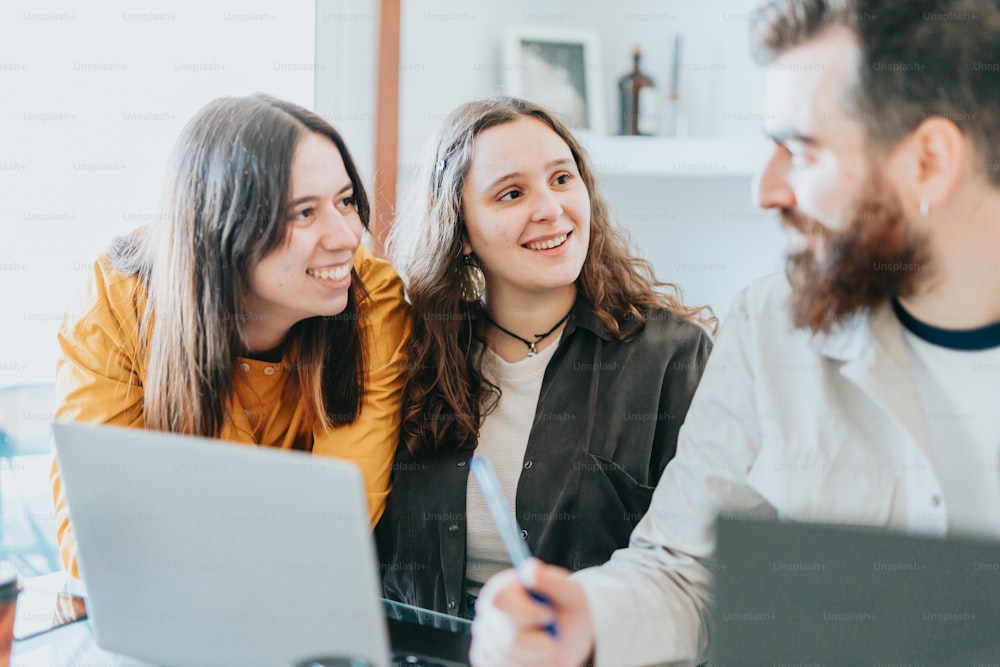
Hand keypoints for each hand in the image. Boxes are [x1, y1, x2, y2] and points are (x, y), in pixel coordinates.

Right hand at [470, 559, 594, 666]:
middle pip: (507, 641)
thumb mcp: (570, 593)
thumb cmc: (567, 612)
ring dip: (536, 660)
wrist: (566, 637)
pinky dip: (527, 666)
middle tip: (553, 637)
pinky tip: (534, 658)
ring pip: (507, 660)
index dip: (527, 613)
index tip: (548, 616)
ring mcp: (484, 636)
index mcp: (503, 587)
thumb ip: (552, 581)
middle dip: (539, 645)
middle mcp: (488, 611)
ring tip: (546, 647)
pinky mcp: (485, 657)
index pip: (500, 600)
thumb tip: (531, 569)